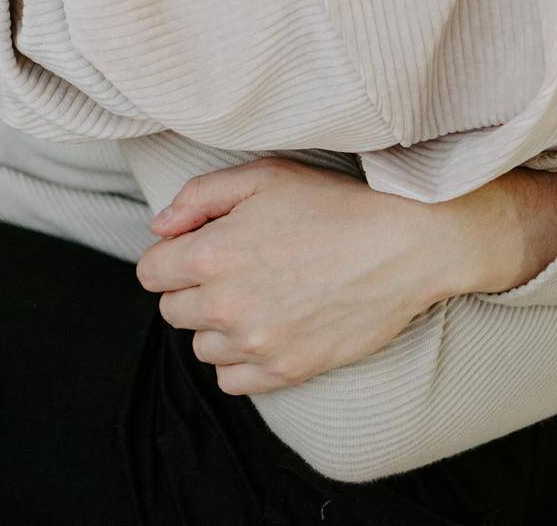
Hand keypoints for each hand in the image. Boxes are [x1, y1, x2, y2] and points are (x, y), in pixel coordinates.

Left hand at [135, 158, 556, 394]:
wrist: (405, 244)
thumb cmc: (336, 204)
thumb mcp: (266, 175)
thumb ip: (200, 195)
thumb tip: (161, 227)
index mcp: (212, 254)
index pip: (151, 272)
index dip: (174, 254)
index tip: (203, 245)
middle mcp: (225, 305)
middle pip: (173, 310)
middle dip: (195, 287)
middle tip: (239, 265)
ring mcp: (255, 344)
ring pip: (201, 347)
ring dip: (218, 325)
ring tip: (260, 294)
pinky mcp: (285, 371)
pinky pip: (231, 381)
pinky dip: (241, 359)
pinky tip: (270, 327)